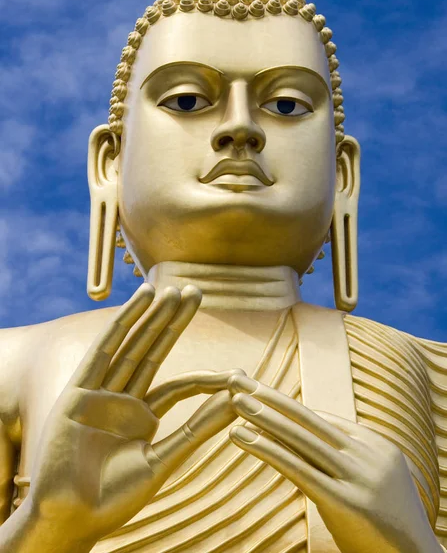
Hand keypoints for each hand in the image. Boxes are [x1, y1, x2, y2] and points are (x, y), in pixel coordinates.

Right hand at [23, 284, 241, 547]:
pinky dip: (124, 322)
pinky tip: (143, 299)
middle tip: (197, 291)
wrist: (71, 519)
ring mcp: (100, 392)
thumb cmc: (114, 499)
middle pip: (153, 350)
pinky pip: (104, 348)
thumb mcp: (162, 460)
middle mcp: (122, 398)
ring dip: (153, 315)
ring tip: (175, 290)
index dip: (206, 377)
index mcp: (141, 417)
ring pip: (132, 344)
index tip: (238, 374)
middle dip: (174, 321)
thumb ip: (197, 429)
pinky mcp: (79, 390)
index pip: (179, 385)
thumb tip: (237, 401)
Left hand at [228, 376, 440, 552]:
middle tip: (239, 380)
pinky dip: (268, 449)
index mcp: (374, 444)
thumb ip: (346, 458)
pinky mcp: (345, 502)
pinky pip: (299, 469)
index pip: (321, 419)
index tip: (258, 390)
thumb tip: (308, 440)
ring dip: (264, 417)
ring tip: (236, 401)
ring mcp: (358, 477)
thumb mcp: (371, 479)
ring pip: (301, 439)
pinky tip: (243, 437)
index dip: (286, 405)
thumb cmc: (386, 524)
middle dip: (271, 398)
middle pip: (308, 419)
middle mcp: (367, 454)